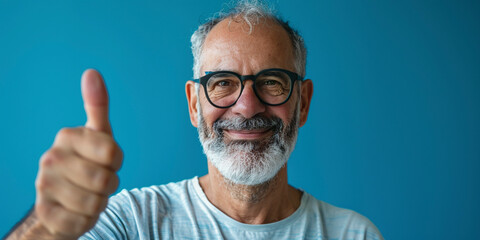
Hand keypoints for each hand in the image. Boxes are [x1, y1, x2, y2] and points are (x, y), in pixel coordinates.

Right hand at [34, 69, 122, 238]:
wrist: (61, 201)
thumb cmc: (86, 163)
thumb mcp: (97, 135)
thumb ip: (97, 105)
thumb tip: (92, 72)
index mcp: (67, 136)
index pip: (113, 154)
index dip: (115, 163)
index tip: (105, 161)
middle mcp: (51, 158)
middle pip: (106, 180)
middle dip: (109, 185)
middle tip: (97, 181)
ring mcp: (44, 186)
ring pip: (96, 203)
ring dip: (99, 203)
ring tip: (87, 194)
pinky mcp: (45, 213)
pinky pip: (82, 222)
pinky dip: (86, 220)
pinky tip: (76, 211)